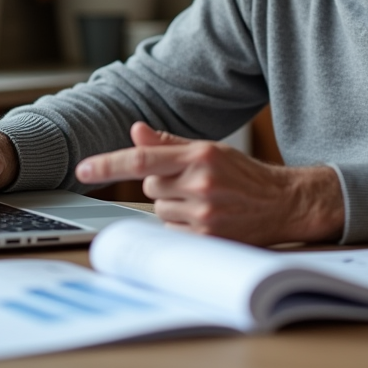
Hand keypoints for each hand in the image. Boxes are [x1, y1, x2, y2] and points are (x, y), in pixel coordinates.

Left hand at [75, 122, 343, 245]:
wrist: (285, 203)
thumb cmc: (244, 175)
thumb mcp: (209, 150)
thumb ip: (168, 143)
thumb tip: (135, 130)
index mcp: (199, 155)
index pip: (143, 158)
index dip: (109, 164)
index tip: (83, 168)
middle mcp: (200, 182)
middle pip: (149, 187)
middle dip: (163, 185)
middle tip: (193, 185)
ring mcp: (204, 212)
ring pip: (160, 210)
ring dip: (174, 207)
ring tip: (205, 203)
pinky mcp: (208, 237)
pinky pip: (173, 231)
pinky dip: (183, 226)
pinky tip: (208, 219)